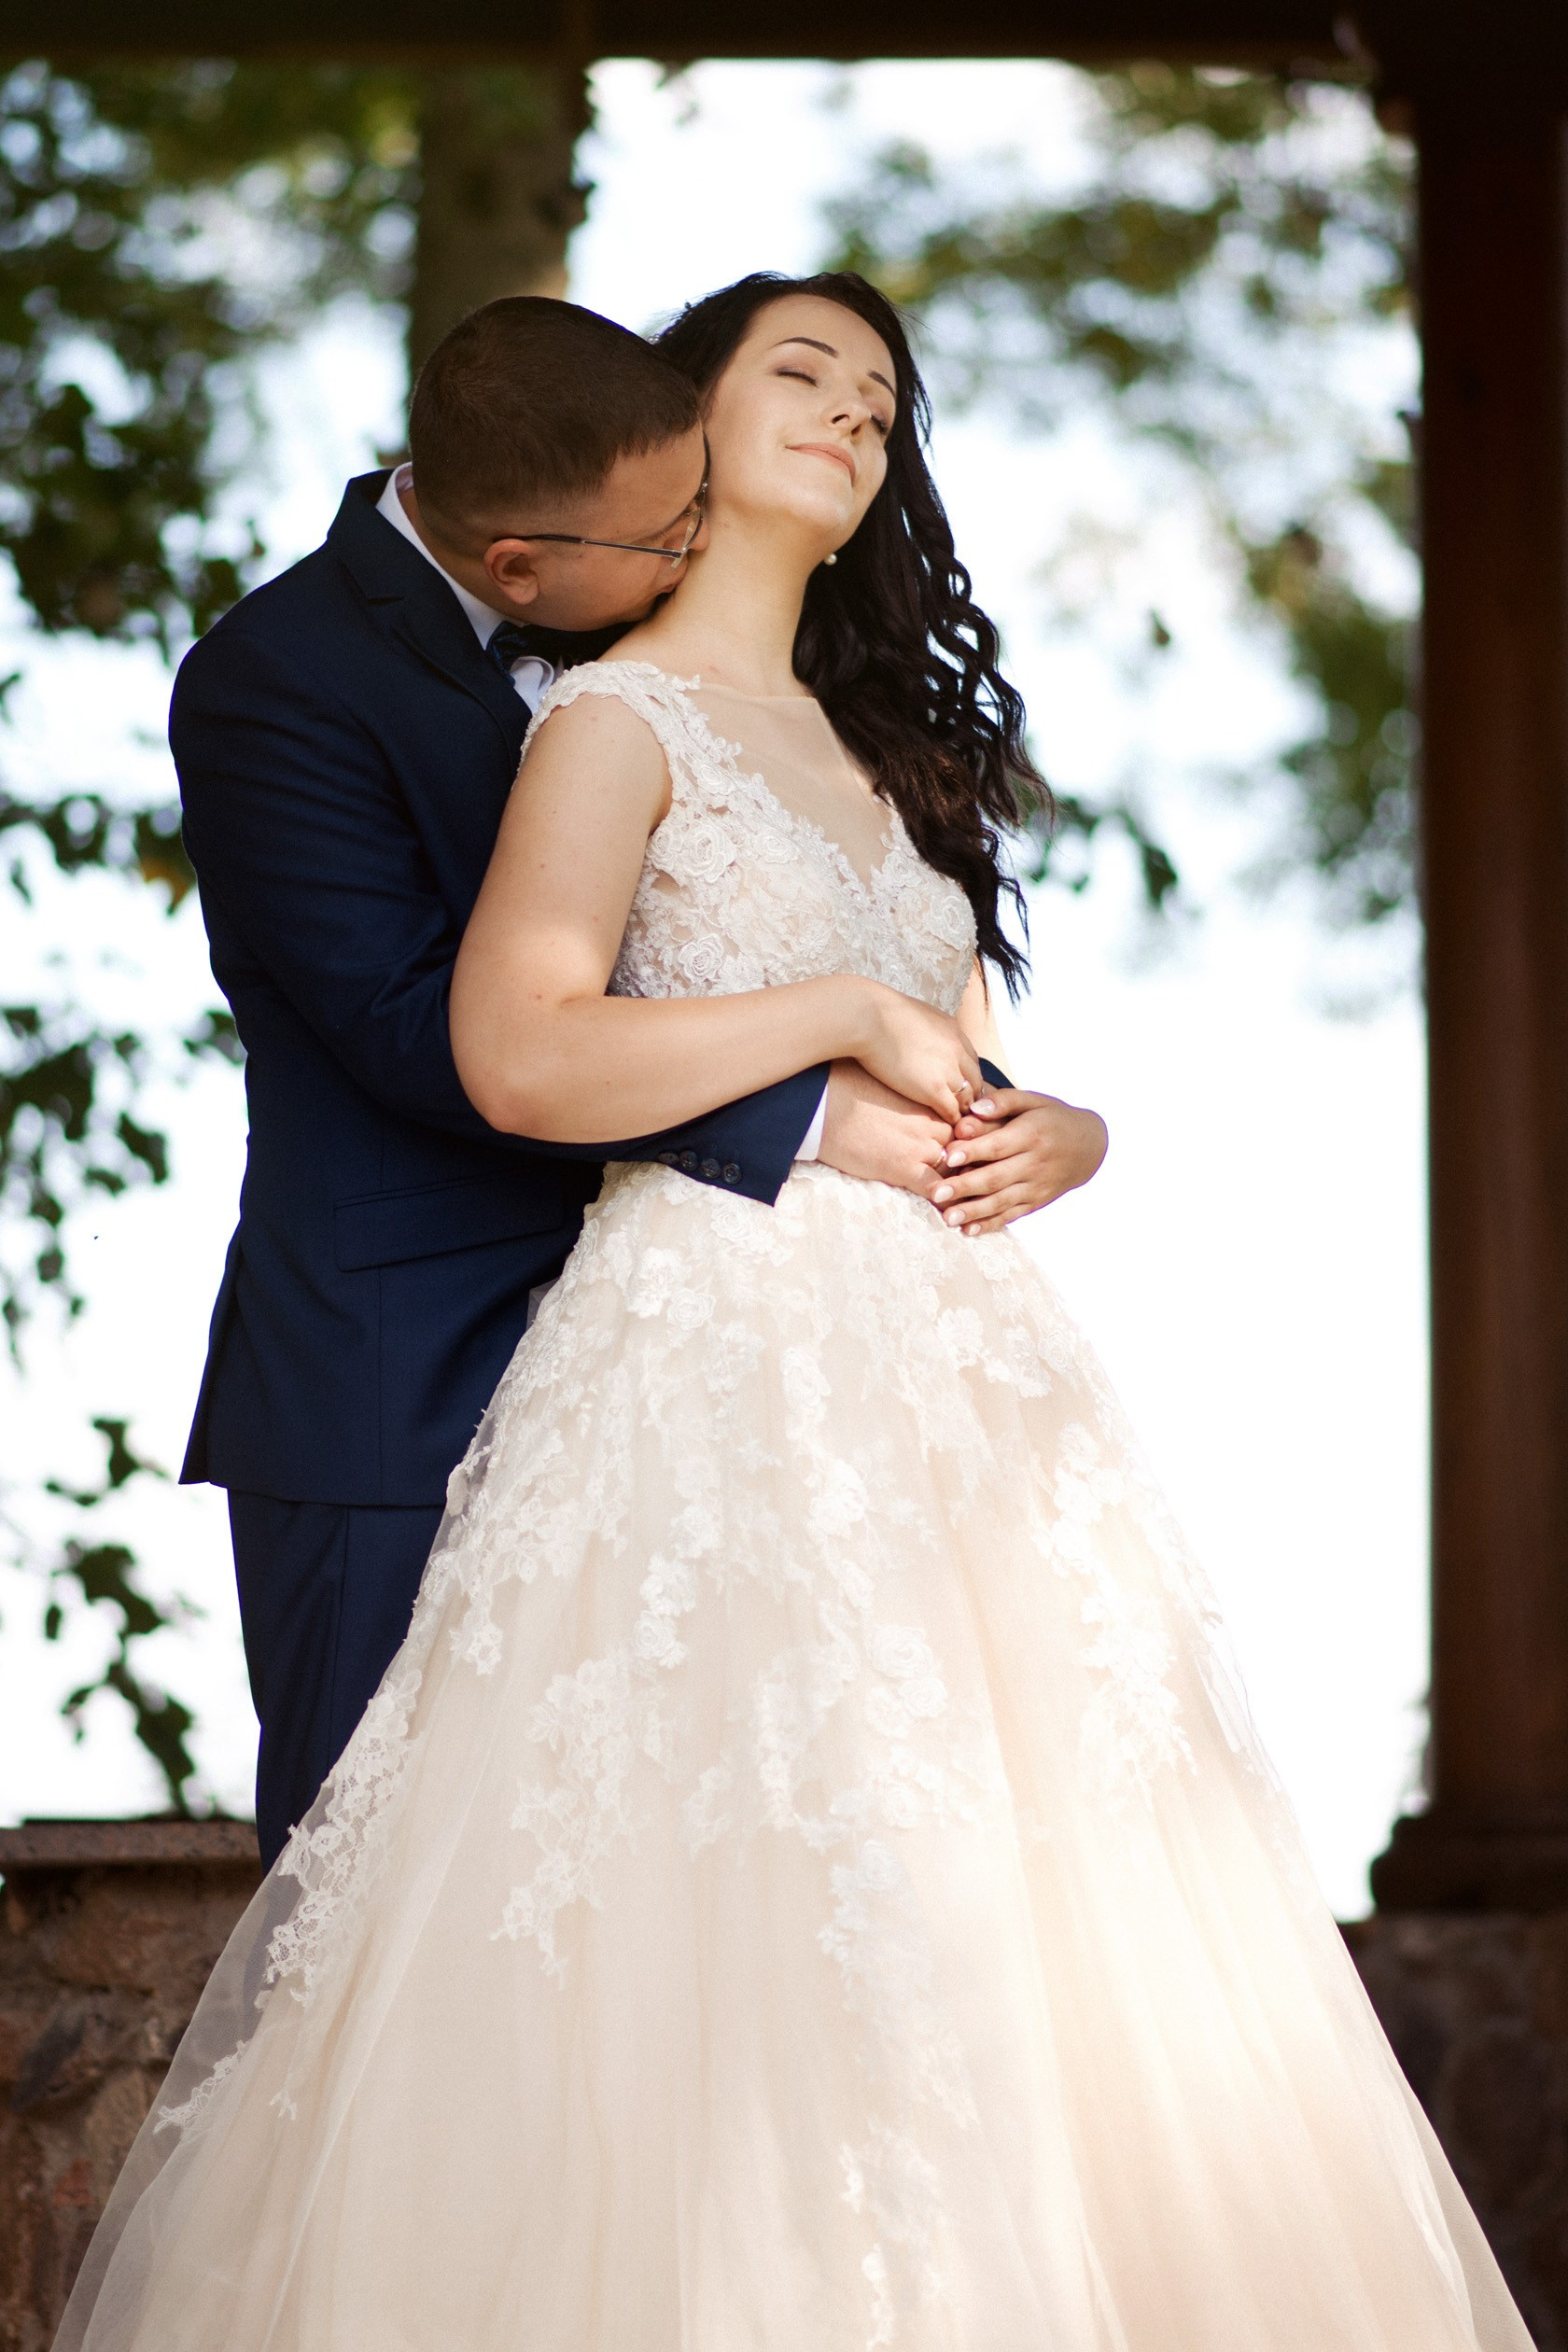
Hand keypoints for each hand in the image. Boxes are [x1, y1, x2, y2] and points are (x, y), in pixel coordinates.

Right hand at [816, 1061, 954, 1194]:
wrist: (822, 1104)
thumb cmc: (845, 1086)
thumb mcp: (886, 1083)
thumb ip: (905, 1094)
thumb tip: (903, 1098)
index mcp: (927, 1102)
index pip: (961, 1124)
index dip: (962, 1139)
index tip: (959, 1151)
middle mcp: (931, 1123)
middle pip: (963, 1148)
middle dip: (962, 1163)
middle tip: (962, 1177)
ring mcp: (920, 1146)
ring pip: (954, 1170)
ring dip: (957, 1184)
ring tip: (959, 1199)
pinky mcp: (903, 1167)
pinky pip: (935, 1190)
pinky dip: (942, 1201)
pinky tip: (944, 1211)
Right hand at [853, 984, 984, 1122]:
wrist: (869, 1018)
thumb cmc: (878, 1014)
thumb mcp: (914, 1015)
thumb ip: (924, 1030)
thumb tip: (917, 1035)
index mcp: (953, 1031)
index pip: (971, 1061)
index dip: (966, 1077)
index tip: (959, 1086)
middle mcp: (957, 1051)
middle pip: (975, 1081)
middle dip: (970, 1095)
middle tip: (961, 1108)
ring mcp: (948, 1071)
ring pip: (967, 1099)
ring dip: (961, 1110)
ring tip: (952, 1119)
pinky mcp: (934, 1089)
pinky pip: (952, 1111)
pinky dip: (950, 1119)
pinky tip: (941, 1122)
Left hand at [930, 1088, 1107, 1236]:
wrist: (1090, 1147)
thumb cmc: (1052, 1118)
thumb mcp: (1034, 1101)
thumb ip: (1004, 1101)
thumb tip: (973, 1107)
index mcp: (1032, 1134)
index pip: (999, 1145)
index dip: (973, 1151)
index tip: (947, 1156)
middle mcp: (1035, 1163)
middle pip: (996, 1177)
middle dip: (965, 1187)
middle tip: (936, 1194)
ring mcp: (1036, 1186)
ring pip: (1002, 1201)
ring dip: (974, 1211)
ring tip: (948, 1219)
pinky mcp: (1036, 1202)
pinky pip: (1012, 1215)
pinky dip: (990, 1224)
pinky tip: (968, 1231)